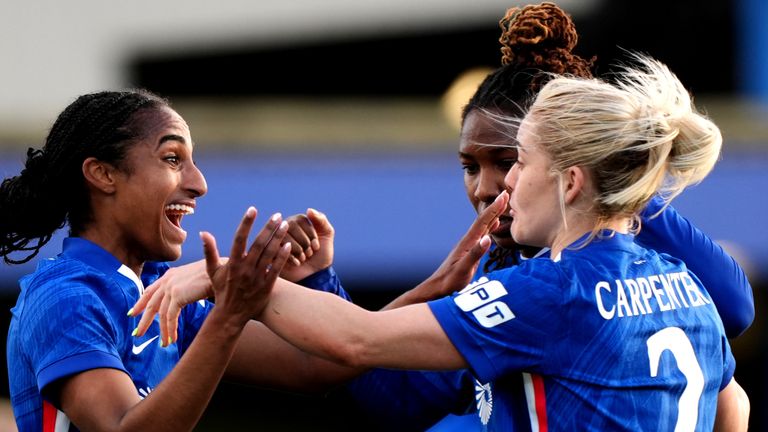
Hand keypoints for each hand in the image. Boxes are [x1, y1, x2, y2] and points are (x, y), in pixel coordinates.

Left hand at [129, 257, 227, 341]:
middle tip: (138, 333)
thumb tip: (182, 299)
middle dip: (144, 320)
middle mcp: (168, 280)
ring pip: (160, 314)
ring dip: (163, 331)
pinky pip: (170, 317)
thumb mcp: (195, 280)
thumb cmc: (215, 275)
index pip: (151, 290)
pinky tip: (172, 339)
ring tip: (163, 344)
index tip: (134, 313)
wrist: (223, 271)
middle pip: (150, 303)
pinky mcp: (177, 295)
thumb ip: (185, 288)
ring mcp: (171, 287)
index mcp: (170, 275)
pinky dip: (170, 330)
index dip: (141, 303)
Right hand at [202, 207, 291, 327]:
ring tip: (285, 225)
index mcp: (232, 263)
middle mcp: (245, 269)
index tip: (252, 209)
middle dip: (269, 228)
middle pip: (259, 244)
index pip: (239, 238)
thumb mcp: (213, 272)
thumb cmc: (222, 291)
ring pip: (269, 254)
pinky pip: (276, 269)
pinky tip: (288, 245)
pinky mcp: (266, 286)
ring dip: (278, 238)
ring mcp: (257, 278)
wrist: (231, 315)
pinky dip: (282, 257)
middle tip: (278, 215)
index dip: (246, 223)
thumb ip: (209, 251)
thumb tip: (203, 232)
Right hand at [280, 208, 334, 281]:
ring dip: (299, 251)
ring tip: (304, 258)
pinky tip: (297, 263)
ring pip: (285, 239)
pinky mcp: (272, 254)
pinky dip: (292, 258)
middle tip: (309, 253)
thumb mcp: (327, 235)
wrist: (316, 275)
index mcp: (297, 221)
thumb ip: (321, 220)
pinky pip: (278, 251)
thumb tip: (309, 210)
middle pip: (291, 227)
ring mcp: (277, 241)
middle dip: (305, 243)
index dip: (311, 233)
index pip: (301, 220)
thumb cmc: (321, 254)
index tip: (317, 246)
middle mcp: (285, 228)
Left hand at [382, 191, 507, 309]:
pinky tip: (493, 225)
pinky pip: (483, 235)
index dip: (494, 208)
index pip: (483, 222)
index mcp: (468, 242)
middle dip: (495, 207)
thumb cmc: (450, 282)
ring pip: (483, 226)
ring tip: (502, 205)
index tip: (504, 195)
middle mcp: (469, 241)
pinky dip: (490, 227)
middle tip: (506, 193)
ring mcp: (469, 246)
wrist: (437, 289)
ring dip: (493, 214)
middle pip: (484, 220)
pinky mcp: (469, 252)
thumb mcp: (464, 269)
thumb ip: (475, 254)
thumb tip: (486, 239)